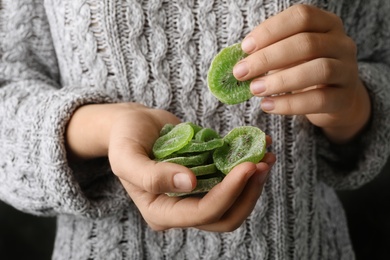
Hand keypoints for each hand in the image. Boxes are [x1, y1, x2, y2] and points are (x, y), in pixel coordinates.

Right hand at [66, 103, 275, 230]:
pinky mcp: (205, 180)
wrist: (133, 124)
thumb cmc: (124, 138)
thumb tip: (189, 183)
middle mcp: (181, 209)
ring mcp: (195, 196)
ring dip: (253, 182)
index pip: (203, 213)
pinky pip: (231, 182)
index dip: (229, 193)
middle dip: (248, 192)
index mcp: (160, 212)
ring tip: (266, 155)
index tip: (247, 166)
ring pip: (234, 203)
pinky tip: (258, 150)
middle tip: (263, 163)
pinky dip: (247, 169)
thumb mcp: (126, 156)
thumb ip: (151, 176)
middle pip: (226, 216)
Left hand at [233, 4, 370, 142]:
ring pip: (317, 70)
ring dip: (280, 80)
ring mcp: (347, 71)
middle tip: (241, 72)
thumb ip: (269, 52)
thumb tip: (240, 62)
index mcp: (326, 24)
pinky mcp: (344, 99)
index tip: (246, 47)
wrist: (336, 100)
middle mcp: (341, 43)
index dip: (271, 30)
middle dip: (268, 58)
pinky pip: (318, 100)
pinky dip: (289, 104)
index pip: (301, 17)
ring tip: (254, 89)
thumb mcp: (289, 56)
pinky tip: (267, 106)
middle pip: (306, 43)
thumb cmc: (304, 71)